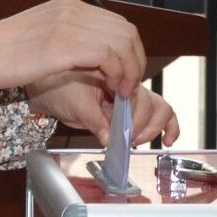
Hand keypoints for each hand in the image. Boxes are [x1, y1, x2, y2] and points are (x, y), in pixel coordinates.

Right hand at [0, 0, 146, 96]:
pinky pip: (108, 55)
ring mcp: (67, 25)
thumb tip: (96, 63)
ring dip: (129, 70)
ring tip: (119, 91)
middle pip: (126, 30)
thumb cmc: (3, 53)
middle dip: (135, 61)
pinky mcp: (61, 45)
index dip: (129, 52)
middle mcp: (72, 10)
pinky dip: (117, 74)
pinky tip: (109, 89)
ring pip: (122, 41)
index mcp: (68, 6)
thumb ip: (70, 44)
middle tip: (126, 86)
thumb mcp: (43, 40)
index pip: (117, 23)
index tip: (124, 75)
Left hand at [27, 73, 182, 149]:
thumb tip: (108, 139)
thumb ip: (93, 120)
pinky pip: (157, 113)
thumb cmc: (58, 90)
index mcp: (115, 76)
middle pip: (152, 104)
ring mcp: (130, 97)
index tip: (125, 134)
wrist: (48, 90)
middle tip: (129, 141)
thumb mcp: (75, 104)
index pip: (137, 95)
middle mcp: (126, 85)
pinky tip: (168, 139)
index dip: (134, 118)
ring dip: (154, 128)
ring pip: (159, 108)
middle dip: (143, 126)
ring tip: (138, 141)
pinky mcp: (129, 109)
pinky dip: (168, 126)